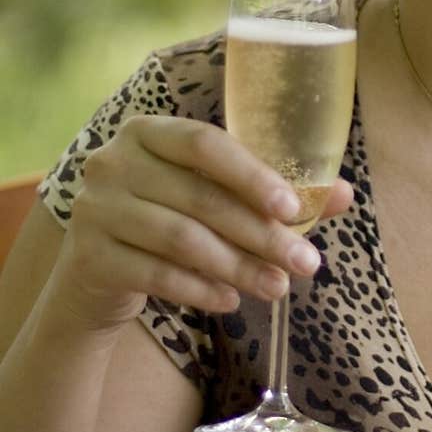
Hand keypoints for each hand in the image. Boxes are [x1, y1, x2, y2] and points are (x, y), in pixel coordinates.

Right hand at [53, 115, 353, 332]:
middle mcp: (112, 161)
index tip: (293, 208)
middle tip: (307, 264)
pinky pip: (156, 274)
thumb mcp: (215, 200)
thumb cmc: (170, 222)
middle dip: (261, 233)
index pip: (204, 143)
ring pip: (182, 238)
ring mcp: (95, 207)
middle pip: (200, 197)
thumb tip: (343, 194)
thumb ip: (274, 193)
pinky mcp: (89, 256)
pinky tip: (233, 300)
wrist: (98, 274)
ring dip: (238, 266)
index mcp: (147, 131)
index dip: (252, 175)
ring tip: (279, 288)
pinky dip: (201, 290)